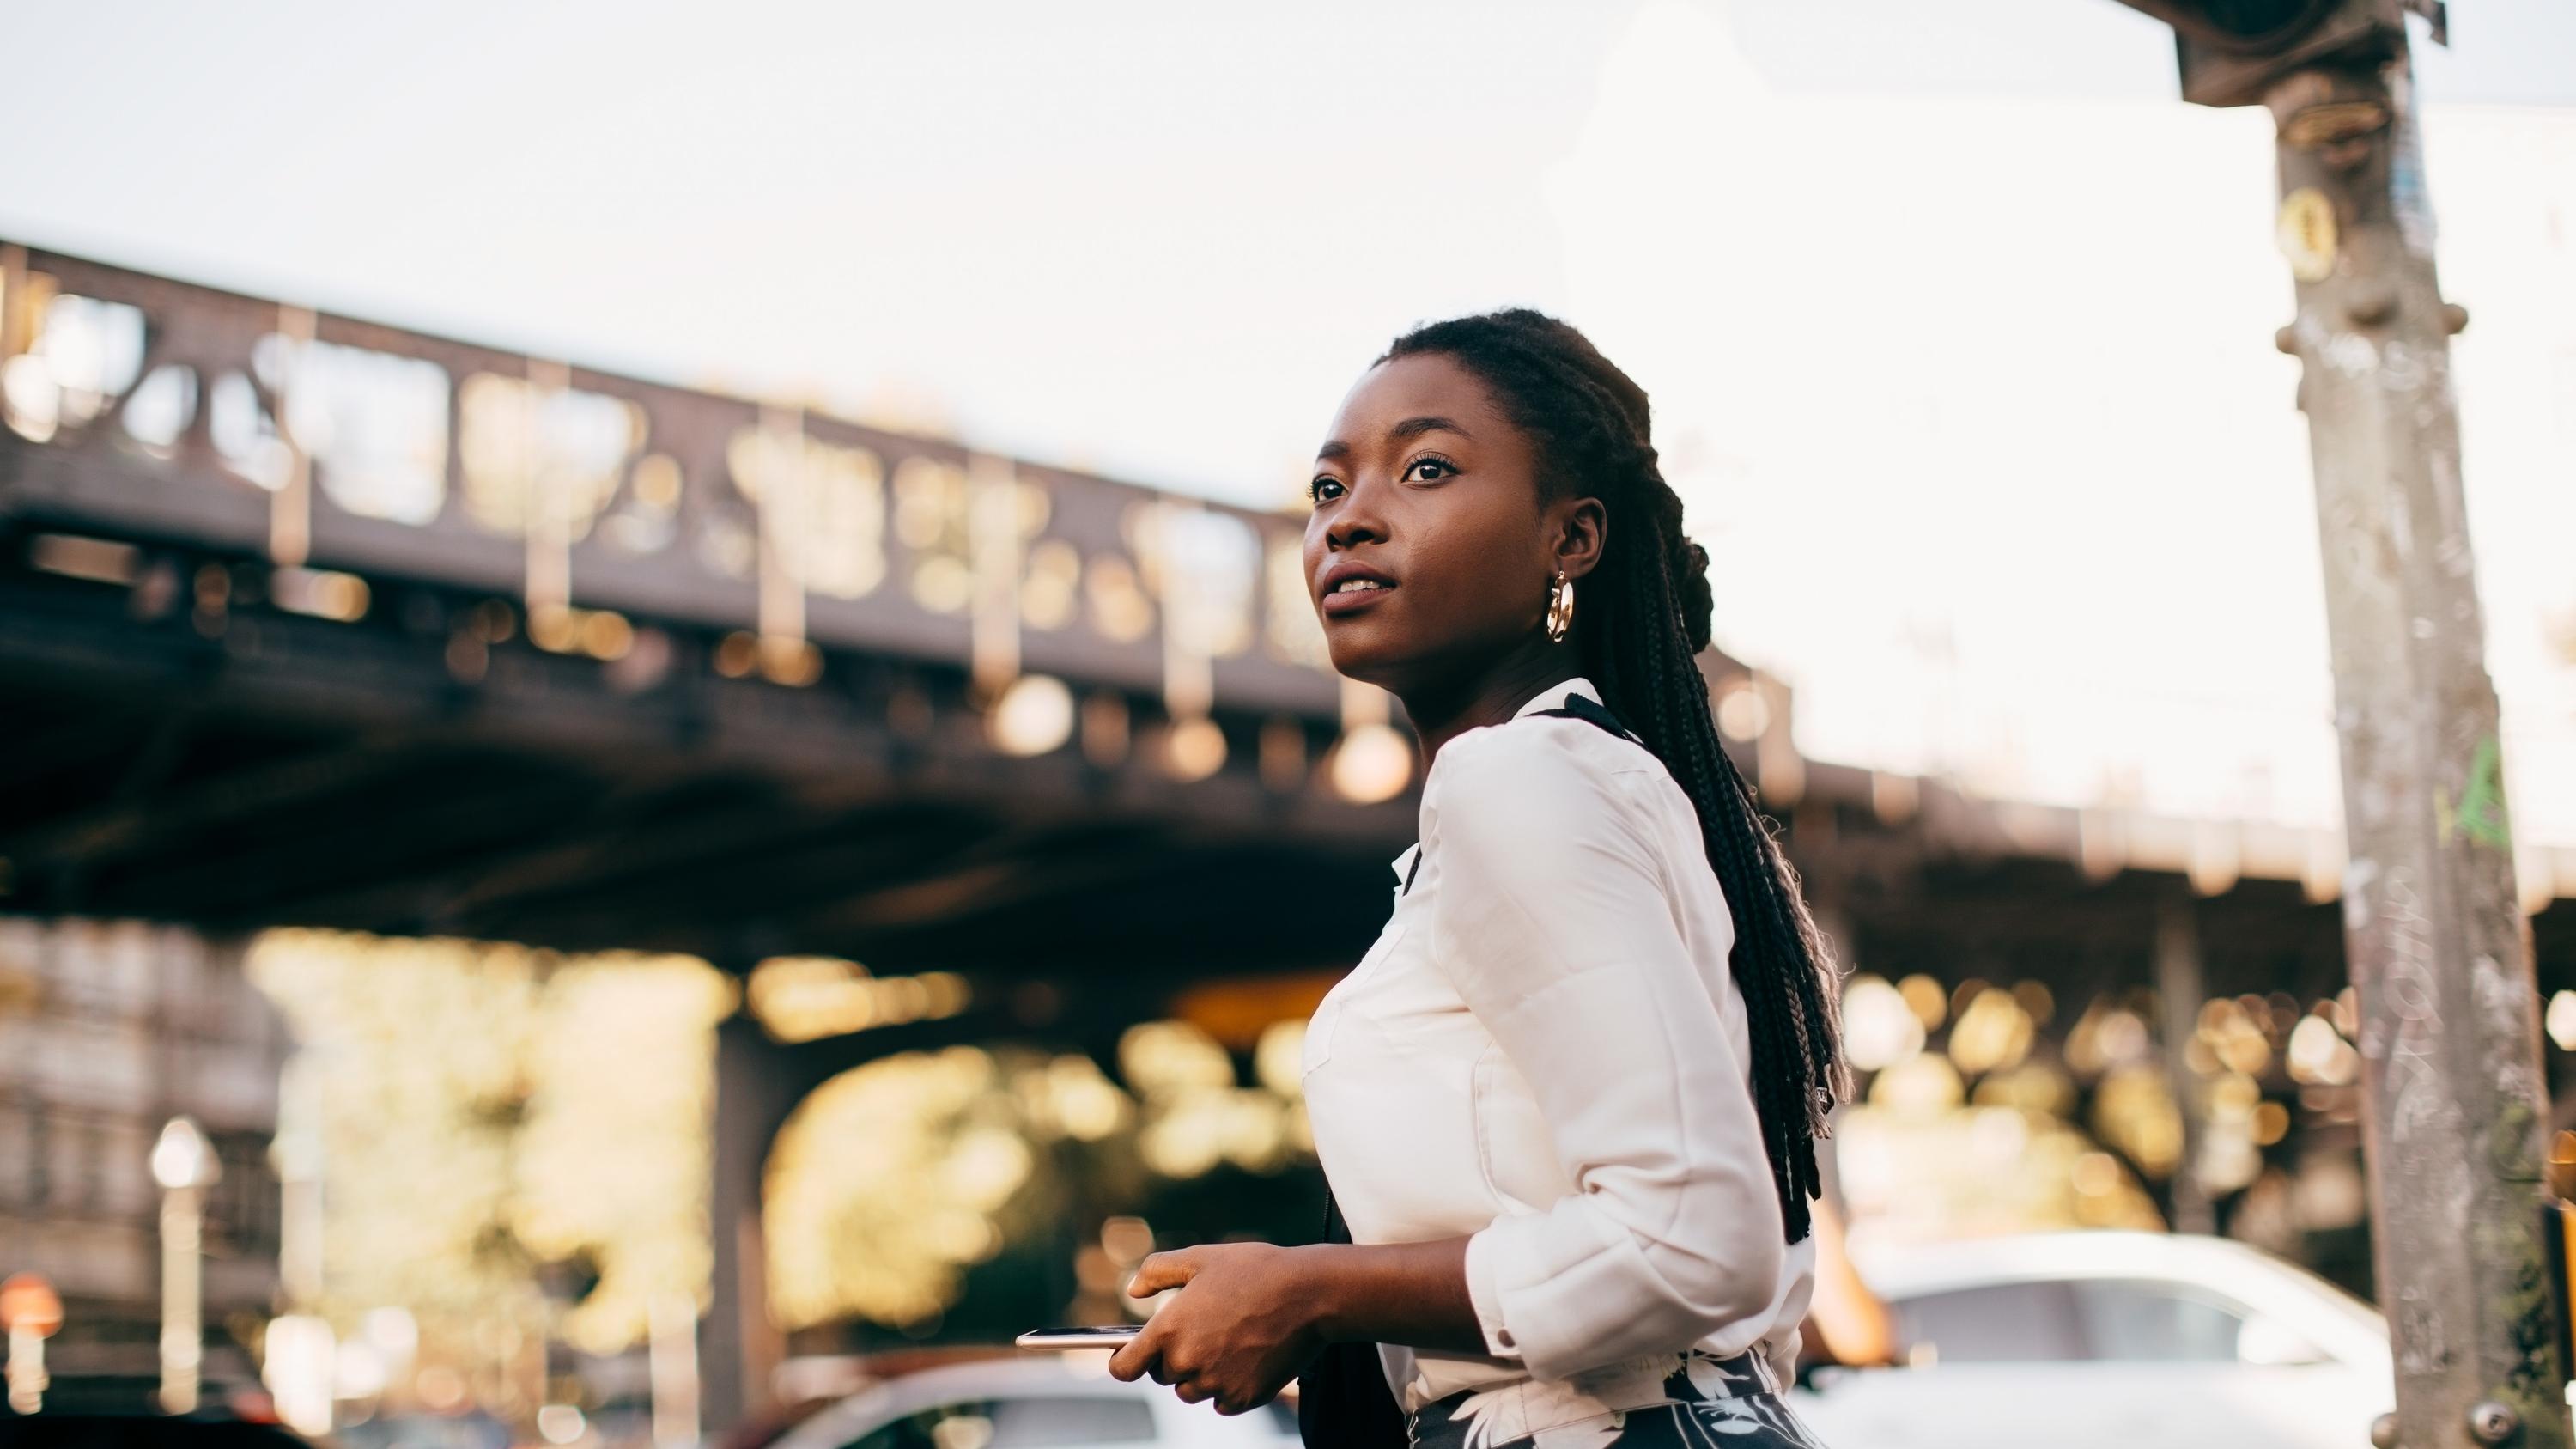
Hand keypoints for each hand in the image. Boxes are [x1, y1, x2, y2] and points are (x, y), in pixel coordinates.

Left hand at [1105, 1242, 1327, 1414]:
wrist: (1310, 1294)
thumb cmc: (1255, 1270)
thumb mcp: (1202, 1258)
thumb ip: (1158, 1271)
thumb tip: (1133, 1291)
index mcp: (1169, 1329)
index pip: (1124, 1368)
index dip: (1123, 1362)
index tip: (1129, 1357)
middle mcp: (1187, 1362)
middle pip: (1163, 1377)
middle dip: (1174, 1358)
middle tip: (1203, 1330)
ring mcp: (1215, 1384)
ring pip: (1192, 1392)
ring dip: (1201, 1375)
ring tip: (1227, 1341)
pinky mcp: (1243, 1398)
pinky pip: (1222, 1403)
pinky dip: (1228, 1387)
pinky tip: (1246, 1357)